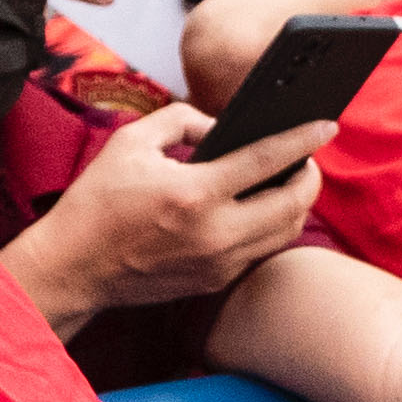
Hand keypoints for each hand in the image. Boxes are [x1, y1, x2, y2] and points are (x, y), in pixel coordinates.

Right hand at [10, 100, 321, 322]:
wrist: (74, 267)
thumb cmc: (97, 200)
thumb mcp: (131, 142)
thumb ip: (182, 120)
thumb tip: (221, 125)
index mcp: (194, 194)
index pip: (268, 161)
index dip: (303, 140)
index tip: (327, 123)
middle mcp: (214, 233)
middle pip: (293, 205)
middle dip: (310, 176)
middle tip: (308, 157)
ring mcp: (217, 262)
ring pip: (285, 233)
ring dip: (297, 204)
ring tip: (291, 179)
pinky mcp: (214, 282)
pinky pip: (260, 251)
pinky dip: (272, 226)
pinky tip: (264, 207)